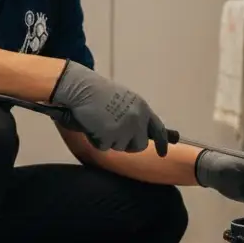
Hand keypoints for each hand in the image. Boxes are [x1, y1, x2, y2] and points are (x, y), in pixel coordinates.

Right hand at [50, 61, 168, 155]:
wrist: (81, 88)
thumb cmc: (98, 92)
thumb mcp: (124, 100)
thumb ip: (134, 115)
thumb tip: (139, 134)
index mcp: (142, 107)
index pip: (158, 129)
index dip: (162, 143)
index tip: (163, 154)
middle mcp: (137, 118)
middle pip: (140, 145)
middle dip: (128, 144)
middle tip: (114, 135)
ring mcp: (125, 128)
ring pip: (120, 147)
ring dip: (109, 140)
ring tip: (100, 122)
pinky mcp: (110, 136)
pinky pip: (104, 147)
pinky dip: (96, 140)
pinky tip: (92, 125)